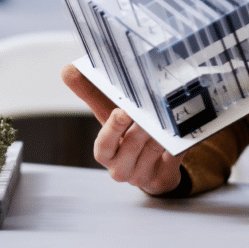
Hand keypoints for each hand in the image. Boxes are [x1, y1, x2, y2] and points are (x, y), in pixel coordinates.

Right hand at [60, 65, 184, 194]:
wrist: (151, 168)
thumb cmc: (125, 137)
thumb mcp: (108, 116)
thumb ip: (91, 94)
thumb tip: (67, 70)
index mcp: (106, 154)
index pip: (104, 146)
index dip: (113, 129)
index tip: (122, 112)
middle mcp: (121, 168)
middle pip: (132, 146)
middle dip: (141, 128)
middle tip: (150, 113)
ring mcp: (143, 175)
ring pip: (153, 150)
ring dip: (161, 132)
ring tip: (167, 118)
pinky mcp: (164, 177)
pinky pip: (174, 156)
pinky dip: (178, 142)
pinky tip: (181, 130)